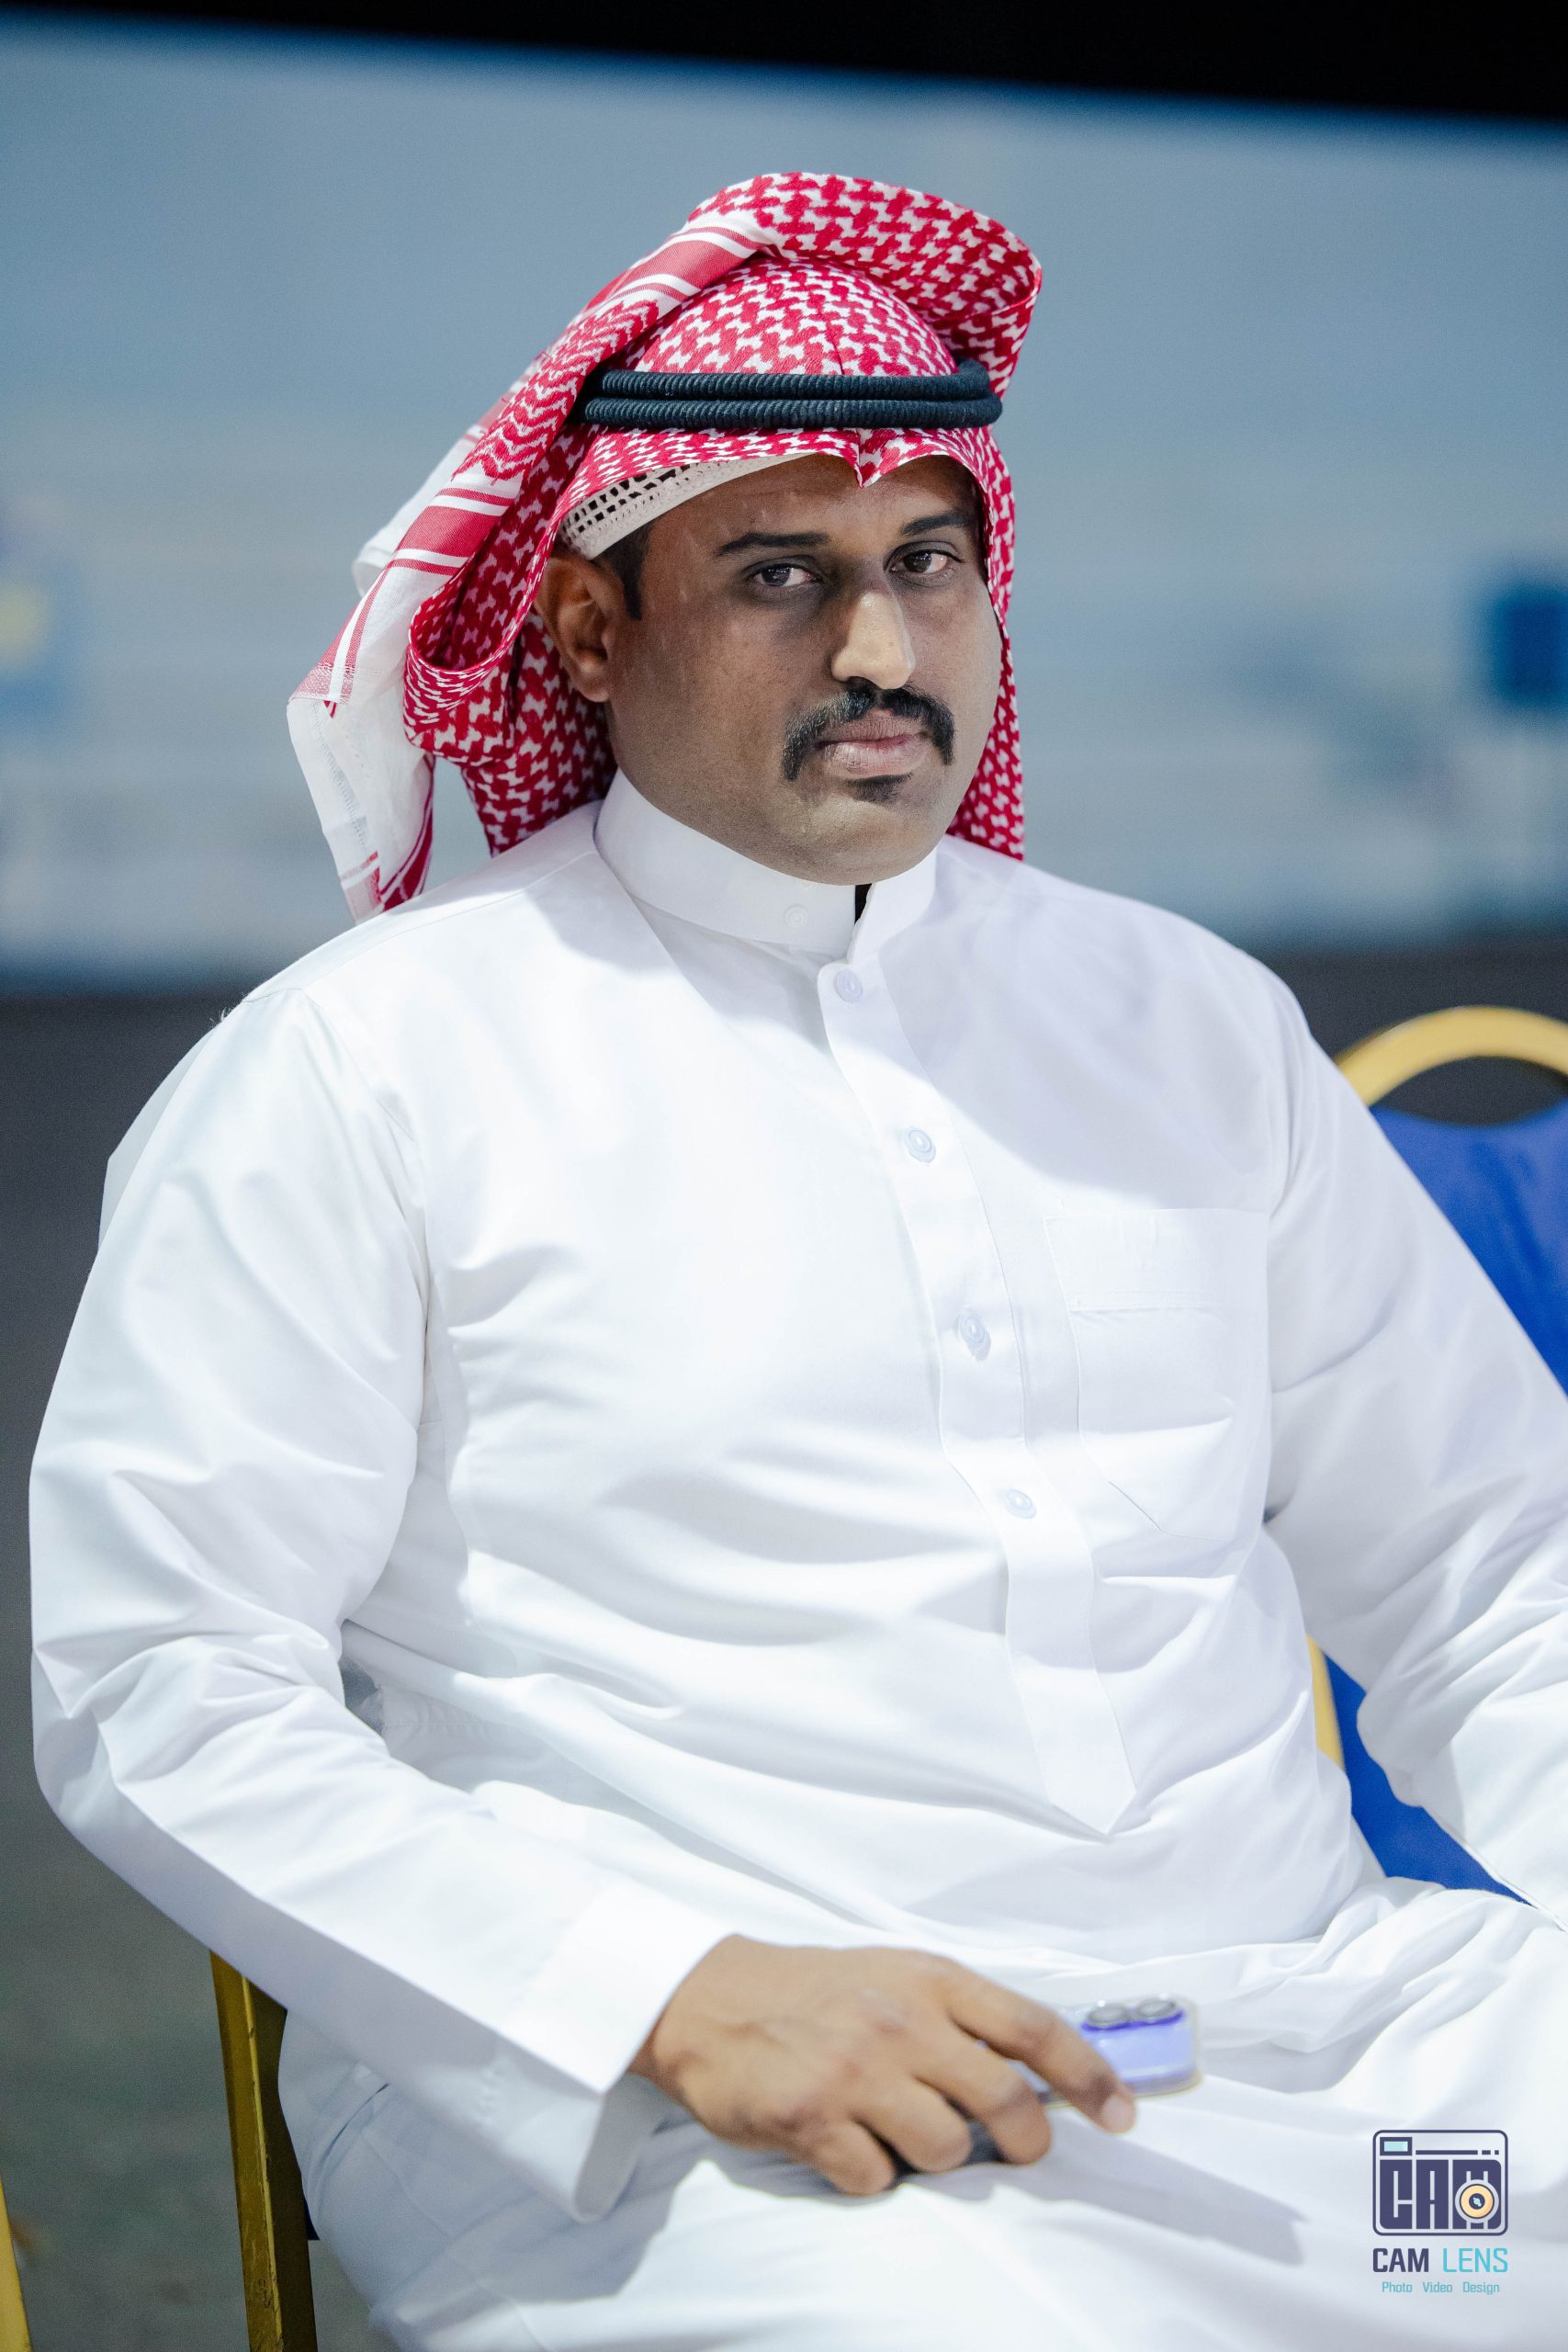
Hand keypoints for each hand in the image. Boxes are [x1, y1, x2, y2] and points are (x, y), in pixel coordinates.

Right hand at [628, 1935, 1135, 2195]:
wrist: (710, 1998)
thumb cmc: (816, 1990)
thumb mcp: (896, 1975)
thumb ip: (961, 2015)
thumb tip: (1040, 2073)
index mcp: (929, 1980)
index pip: (1032, 2027)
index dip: (1088, 2076)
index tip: (1121, 2115)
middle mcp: (899, 2021)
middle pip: (1004, 2102)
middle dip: (1025, 2142)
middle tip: (1018, 2151)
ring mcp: (855, 2071)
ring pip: (946, 2152)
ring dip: (934, 2157)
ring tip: (901, 2130)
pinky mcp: (811, 2119)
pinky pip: (877, 2180)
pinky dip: (871, 2174)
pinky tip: (846, 2142)